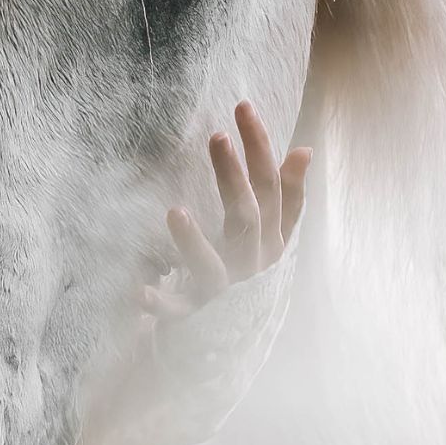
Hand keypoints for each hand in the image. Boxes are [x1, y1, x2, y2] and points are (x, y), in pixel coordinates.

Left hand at [143, 101, 309, 320]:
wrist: (225, 338)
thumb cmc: (243, 270)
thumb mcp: (268, 233)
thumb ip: (285, 196)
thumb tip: (304, 150)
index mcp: (270, 240)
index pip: (271, 187)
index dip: (261, 148)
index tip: (243, 106)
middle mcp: (251, 264)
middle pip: (247, 218)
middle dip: (234, 179)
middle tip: (217, 137)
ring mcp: (224, 290)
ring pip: (213, 266)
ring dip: (193, 242)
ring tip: (174, 212)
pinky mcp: (194, 314)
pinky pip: (177, 310)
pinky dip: (160, 303)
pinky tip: (141, 291)